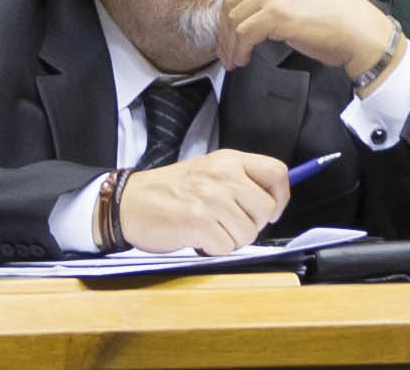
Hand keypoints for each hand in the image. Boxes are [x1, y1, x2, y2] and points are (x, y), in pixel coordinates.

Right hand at [113, 149, 289, 252]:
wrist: (129, 203)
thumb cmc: (168, 191)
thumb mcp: (208, 171)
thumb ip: (239, 180)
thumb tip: (273, 203)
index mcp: (228, 160)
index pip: (277, 172)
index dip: (280, 196)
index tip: (269, 210)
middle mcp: (223, 176)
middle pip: (266, 209)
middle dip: (252, 224)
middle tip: (229, 223)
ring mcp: (211, 200)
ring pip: (248, 233)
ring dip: (231, 239)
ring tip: (209, 229)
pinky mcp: (199, 223)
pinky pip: (226, 248)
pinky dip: (213, 249)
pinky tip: (197, 238)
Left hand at [211, 0, 397, 73]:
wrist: (360, 31)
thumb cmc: (336, 18)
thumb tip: (246, 13)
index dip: (229, 16)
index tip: (228, 35)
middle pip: (232, 3)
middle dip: (225, 31)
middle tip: (226, 51)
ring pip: (234, 20)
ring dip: (230, 44)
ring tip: (234, 60)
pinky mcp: (276, 14)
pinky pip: (243, 33)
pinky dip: (239, 49)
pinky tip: (243, 59)